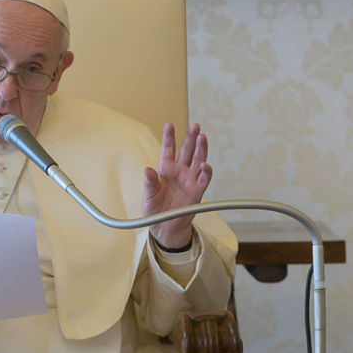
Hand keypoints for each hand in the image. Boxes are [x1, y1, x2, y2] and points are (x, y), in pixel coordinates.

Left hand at [142, 122, 211, 248]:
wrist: (163, 227)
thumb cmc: (154, 209)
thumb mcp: (148, 195)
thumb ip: (149, 182)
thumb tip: (147, 169)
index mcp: (166, 169)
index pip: (168, 149)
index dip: (169, 137)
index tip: (169, 125)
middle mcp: (179, 172)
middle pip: (187, 151)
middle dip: (191, 138)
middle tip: (195, 126)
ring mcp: (189, 180)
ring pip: (198, 161)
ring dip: (201, 149)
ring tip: (202, 138)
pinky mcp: (197, 192)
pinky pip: (204, 180)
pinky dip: (205, 172)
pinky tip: (204, 165)